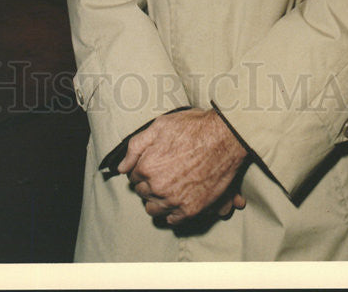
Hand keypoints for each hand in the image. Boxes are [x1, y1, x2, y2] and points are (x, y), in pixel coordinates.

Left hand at [118, 108, 247, 225]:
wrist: (225, 137)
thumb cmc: (193, 128)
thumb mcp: (160, 126)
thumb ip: (136, 146)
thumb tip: (122, 167)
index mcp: (147, 167)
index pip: (133, 177)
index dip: (142, 169)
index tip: (152, 165)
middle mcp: (158, 187)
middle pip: (142, 193)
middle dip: (148, 184)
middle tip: (163, 173)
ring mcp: (174, 200)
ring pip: (153, 209)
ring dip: (157, 200)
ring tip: (168, 187)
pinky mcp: (191, 209)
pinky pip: (172, 220)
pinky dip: (171, 212)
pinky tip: (176, 200)